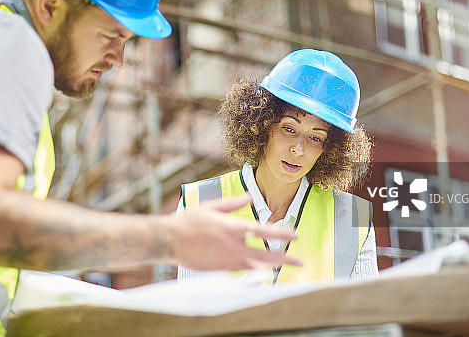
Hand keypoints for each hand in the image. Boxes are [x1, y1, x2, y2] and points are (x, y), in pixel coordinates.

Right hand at [168, 195, 302, 270]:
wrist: (168, 240)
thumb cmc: (188, 221)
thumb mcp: (210, 206)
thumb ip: (232, 203)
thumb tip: (249, 197)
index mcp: (232, 227)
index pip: (264, 231)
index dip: (282, 234)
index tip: (296, 235)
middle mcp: (233, 245)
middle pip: (266, 256)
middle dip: (284, 259)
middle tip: (300, 262)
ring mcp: (227, 260)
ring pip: (256, 267)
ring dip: (271, 267)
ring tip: (284, 268)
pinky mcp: (220, 269)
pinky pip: (242, 271)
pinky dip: (254, 270)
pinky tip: (261, 271)